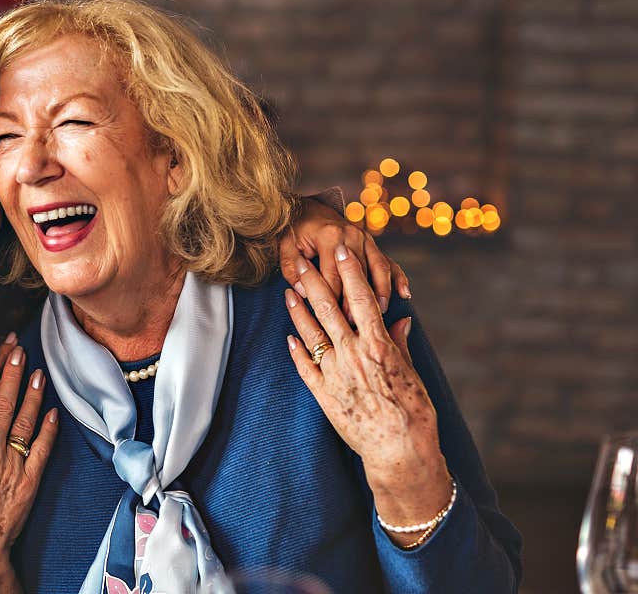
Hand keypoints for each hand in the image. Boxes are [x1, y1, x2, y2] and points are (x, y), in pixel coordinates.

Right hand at [0, 344, 57, 592]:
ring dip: (32, 395)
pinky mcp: (30, 481)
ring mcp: (13, 466)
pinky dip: (49, 429)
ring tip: (38, 372)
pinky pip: (42, 449)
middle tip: (17, 350)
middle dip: (9, 375)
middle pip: (1, 405)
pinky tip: (53, 411)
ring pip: (24, 422)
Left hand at [279, 198, 410, 313]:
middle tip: (355, 325)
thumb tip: (303, 292)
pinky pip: (389, 261)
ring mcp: (366, 239)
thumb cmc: (295, 231)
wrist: (310, 209)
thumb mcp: (285, 246)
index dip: (332, 300)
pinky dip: (398, 277)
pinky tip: (404, 293)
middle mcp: (352, 236)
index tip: (332, 321)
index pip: (332, 276)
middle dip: (356, 301)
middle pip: (358, 275)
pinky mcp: (373, 244)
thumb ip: (291, 269)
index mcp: (329, 237)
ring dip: (381, 292)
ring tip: (380, 313)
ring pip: (379, 269)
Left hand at [283, 245, 449, 542]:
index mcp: (379, 345)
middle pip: (328, 309)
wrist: (400, 451)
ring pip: (311, 333)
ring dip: (298, 310)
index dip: (351, 271)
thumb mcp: (412, 372)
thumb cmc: (414, 412)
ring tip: (287, 291)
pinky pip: (305, 366)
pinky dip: (297, 349)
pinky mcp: (323, 395)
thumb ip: (400, 343)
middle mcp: (353, 354)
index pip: (361, 298)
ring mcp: (335, 374)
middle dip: (313, 281)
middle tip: (300, 261)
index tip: (342, 249)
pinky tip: (289, 335)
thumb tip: (399, 318)